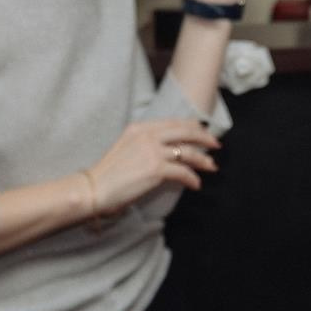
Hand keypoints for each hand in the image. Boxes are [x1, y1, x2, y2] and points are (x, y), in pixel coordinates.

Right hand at [87, 117, 218, 213]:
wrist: (94, 187)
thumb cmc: (108, 173)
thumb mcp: (126, 146)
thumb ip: (145, 142)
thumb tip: (169, 148)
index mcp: (140, 127)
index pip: (173, 123)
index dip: (192, 127)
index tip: (202, 132)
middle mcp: (147, 135)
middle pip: (185, 131)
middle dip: (204, 138)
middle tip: (216, 144)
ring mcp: (152, 151)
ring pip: (188, 152)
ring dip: (203, 160)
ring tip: (212, 167)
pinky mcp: (155, 169)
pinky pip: (183, 172)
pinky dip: (192, 178)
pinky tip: (196, 184)